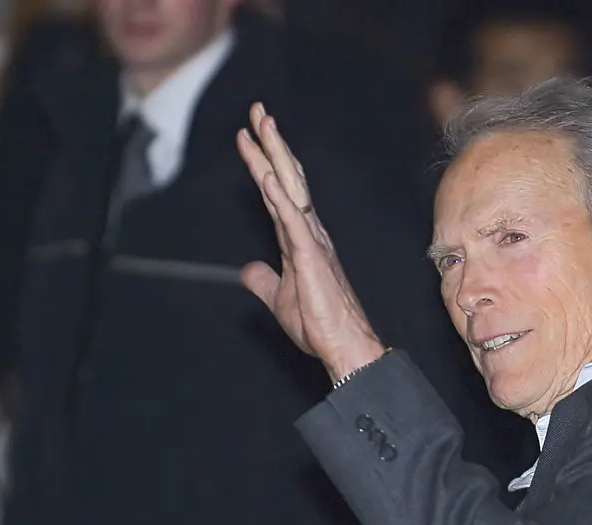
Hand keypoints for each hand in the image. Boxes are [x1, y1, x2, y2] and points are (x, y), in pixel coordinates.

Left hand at [236, 103, 385, 381]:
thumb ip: (265, 281)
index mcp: (301, 240)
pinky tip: (266, 173)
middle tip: (257, 112)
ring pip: (289, 188)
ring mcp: (311, 241)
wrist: (342, 346)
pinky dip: (278, 194)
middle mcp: (308, 233)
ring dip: (273, 155)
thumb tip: (249, 270)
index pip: (278, 193)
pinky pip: (291, 218)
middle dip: (271, 144)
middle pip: (286, 178)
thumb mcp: (280, 299)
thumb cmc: (320, 324)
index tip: (249, 136)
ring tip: (260, 126)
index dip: (264, 163)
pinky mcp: (310, 255)